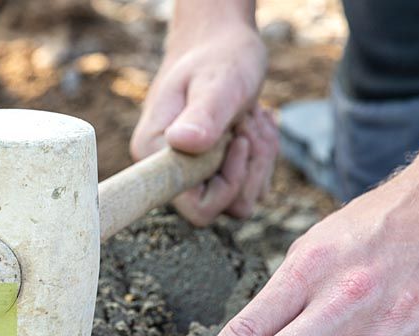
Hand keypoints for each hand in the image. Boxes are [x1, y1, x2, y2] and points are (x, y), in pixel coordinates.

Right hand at [130, 23, 277, 225]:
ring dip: (259, 156)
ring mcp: (195, 176)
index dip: (228, 185)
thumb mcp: (217, 81)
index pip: (197, 209)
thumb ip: (203, 115)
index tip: (235, 140)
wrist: (223, 44)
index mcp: (156, 156)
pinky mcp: (217, 173)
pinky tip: (252, 122)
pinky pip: (253, 185)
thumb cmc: (218, 56)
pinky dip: (262, 154)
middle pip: (229, 206)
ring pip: (245, 197)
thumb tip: (181, 143)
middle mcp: (170, 173)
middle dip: (251, 164)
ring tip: (249, 117)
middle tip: (247, 119)